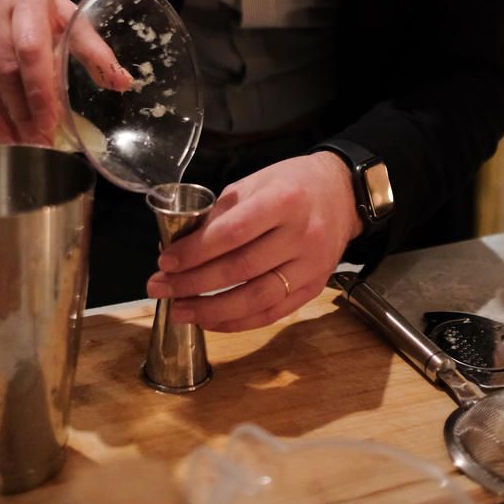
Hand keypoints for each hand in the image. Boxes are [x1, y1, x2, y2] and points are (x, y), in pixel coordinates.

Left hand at [146, 152, 362, 331]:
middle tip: (160, 287)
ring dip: (211, 310)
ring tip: (179, 310)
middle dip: (193, 283)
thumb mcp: (256, 181)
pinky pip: (272, 313)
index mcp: (285, 200)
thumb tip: (181, 245)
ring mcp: (311, 266)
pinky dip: (238, 322)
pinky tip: (211, 319)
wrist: (342, 193)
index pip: (233, 233)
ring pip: (256, 299)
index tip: (165, 260)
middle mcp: (301, 235)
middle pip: (240, 269)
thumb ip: (221, 213)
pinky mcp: (314, 287)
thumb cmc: (293, 183)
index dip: (195, 251)